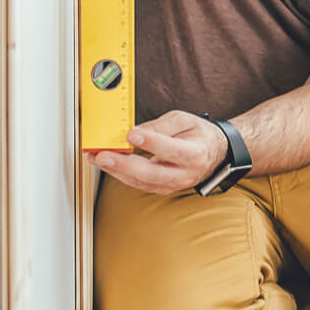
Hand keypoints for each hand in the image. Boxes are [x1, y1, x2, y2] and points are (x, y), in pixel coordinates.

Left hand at [86, 110, 227, 194]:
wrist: (212, 154)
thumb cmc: (198, 135)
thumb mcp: (184, 120)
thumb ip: (161, 126)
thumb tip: (136, 132)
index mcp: (195, 154)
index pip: (172, 150)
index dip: (151, 143)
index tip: (132, 135)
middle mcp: (184, 174)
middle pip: (152, 173)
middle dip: (124, 165)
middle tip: (103, 155)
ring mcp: (173, 185)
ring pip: (141, 182)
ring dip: (116, 170)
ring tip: (97, 158)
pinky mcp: (162, 189)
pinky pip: (139, 184)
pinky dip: (121, 174)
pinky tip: (107, 164)